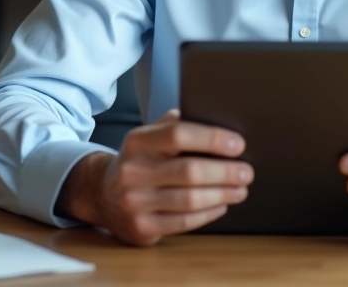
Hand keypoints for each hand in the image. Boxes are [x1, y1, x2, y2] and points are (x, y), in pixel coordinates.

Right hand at [56, 109, 252, 244]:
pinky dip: (208, 213)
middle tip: (246, 172)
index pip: (178, 134)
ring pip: (189, 200)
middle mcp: (132, 171)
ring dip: (222, 194)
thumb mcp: (148, 137)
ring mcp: (135, 202)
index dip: (212, 139)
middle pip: (189, 171)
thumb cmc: (139, 161)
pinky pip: (184, 221)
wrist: (101, 194)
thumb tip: (217, 120)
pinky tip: (221, 204)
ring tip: (240, 189)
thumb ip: (175, 126)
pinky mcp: (141, 227)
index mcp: (137, 142)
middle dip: (224, 172)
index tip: (238, 145)